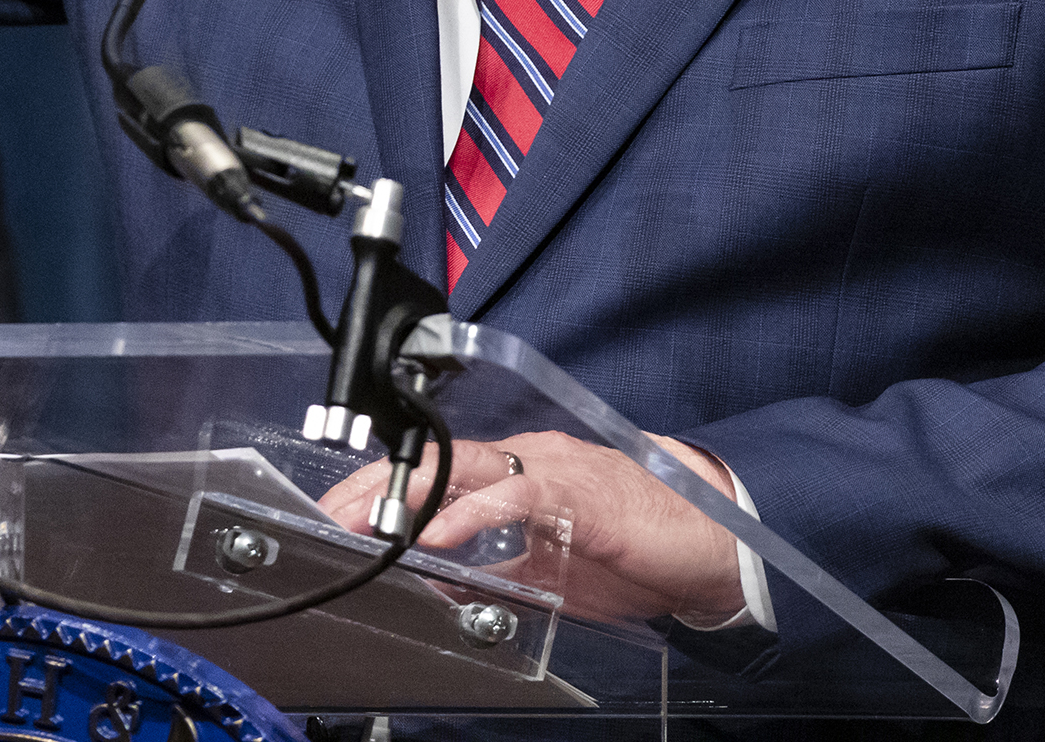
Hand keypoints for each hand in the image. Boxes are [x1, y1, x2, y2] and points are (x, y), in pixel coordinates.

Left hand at [316, 429, 746, 626]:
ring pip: (467, 468)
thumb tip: (442, 586)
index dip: (386, 486)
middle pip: (438, 459)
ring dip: (412, 495)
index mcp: (520, 473)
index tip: (340, 512)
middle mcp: (530, 460)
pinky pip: (515, 497)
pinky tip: (436, 536)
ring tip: (369, 520)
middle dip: (379, 483)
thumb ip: (496, 571)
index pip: (439, 469)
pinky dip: (469, 514)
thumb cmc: (636, 550)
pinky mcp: (579, 495)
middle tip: (332, 513)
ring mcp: (554, 470)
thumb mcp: (548, 570)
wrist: (712, 546)